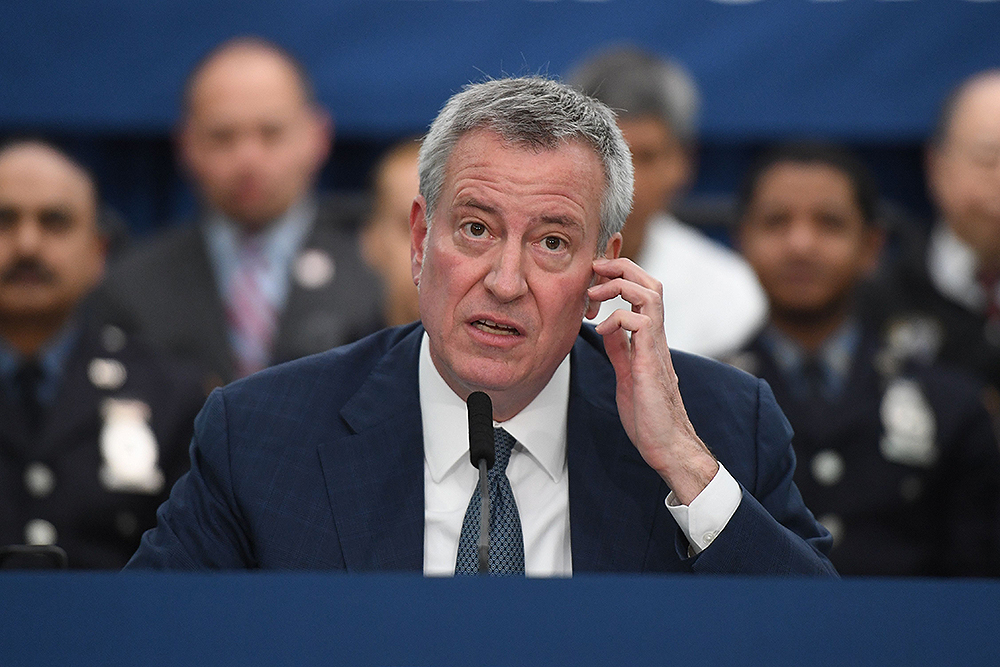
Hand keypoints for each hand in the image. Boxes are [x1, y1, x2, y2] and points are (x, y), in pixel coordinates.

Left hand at [587, 258, 718, 504]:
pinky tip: (601, 331)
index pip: (644, 290)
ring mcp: (655, 348)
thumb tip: (608, 329)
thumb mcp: (627, 373)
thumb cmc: (649, 415)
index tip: (596, 277)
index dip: (622, 275)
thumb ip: (620, 349)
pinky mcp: (650, 363)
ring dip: (618, 286)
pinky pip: (640, 324)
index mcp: (650, 339)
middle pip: (651, 282)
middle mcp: (657, 337)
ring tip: (594, 294)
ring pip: (650, 294)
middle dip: (622, 267)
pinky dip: (617, 319)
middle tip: (595, 270)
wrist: (667, 444)